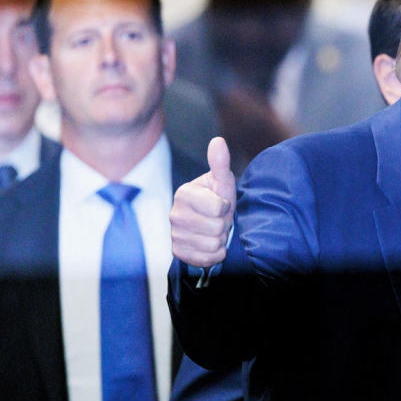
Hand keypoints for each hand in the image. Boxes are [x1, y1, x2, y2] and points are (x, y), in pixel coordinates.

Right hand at [170, 137, 236, 266]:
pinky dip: (215, 254)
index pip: (218, 208)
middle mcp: (174, 214)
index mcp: (184, 193)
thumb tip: (218, 141)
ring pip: (213, 245)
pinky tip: (211, 245)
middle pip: (216, 228)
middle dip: (224, 224)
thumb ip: (220, 163)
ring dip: (221, 240)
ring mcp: (175, 234)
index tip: (221, 204)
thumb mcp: (223, 182)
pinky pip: (206, 259)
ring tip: (215, 230)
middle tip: (219, 219)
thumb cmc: (218, 198)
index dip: (225, 207)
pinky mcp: (178, 252)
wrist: (212, 222)